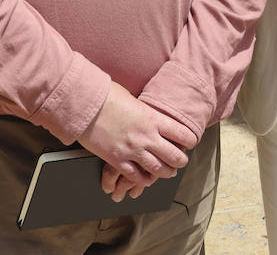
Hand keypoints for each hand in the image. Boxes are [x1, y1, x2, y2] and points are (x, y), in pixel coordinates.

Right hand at [77, 83, 196, 201]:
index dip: (190, 140)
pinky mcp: (117, 159)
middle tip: (181, 161)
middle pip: (173, 156)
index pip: (182, 134)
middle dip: (180, 161)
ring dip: (166, 173)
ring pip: (157, 169)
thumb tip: (148, 114)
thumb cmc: (107, 96)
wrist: (86, 104)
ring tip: (169, 172)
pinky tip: (146, 179)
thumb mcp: (134, 99)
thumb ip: (145, 111)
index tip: (190, 143)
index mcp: (153, 118)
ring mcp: (132, 150)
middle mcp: (146, 136)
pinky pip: (135, 176)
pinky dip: (143, 180)